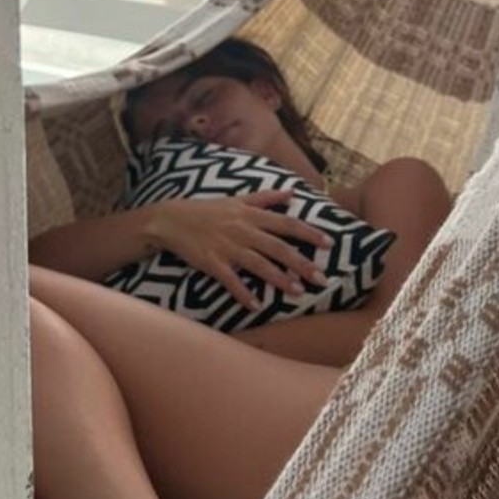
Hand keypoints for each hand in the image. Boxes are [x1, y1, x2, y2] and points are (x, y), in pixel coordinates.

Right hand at [147, 192, 333, 310]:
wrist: (171, 219)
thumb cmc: (207, 210)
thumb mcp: (237, 199)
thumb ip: (266, 198)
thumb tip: (292, 193)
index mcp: (251, 215)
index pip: (286, 224)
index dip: (309, 233)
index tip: (328, 244)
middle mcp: (243, 230)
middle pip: (278, 248)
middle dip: (302, 263)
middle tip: (321, 278)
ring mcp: (228, 247)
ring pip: (259, 265)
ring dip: (280, 279)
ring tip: (298, 292)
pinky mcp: (212, 263)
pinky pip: (231, 280)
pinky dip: (243, 293)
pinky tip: (256, 305)